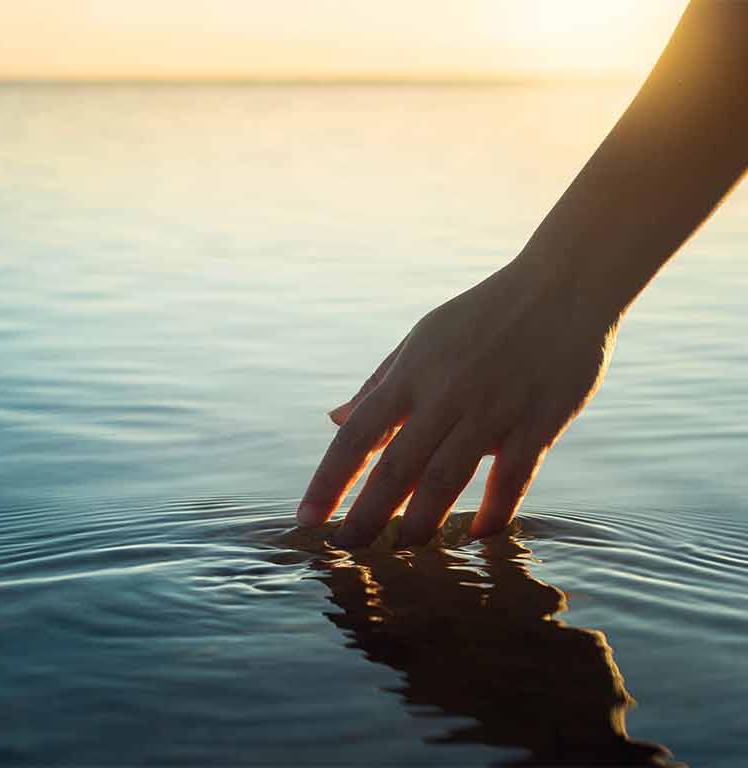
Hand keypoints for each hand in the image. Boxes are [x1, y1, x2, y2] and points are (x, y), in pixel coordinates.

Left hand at [296, 257, 618, 546]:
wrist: (563, 286)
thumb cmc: (482, 316)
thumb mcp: (421, 339)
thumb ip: (378, 384)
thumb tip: (334, 418)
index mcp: (411, 373)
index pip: (356, 436)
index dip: (327, 481)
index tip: (305, 519)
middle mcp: (445, 394)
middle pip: (396, 467)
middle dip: (366, 516)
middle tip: (345, 553)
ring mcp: (493, 408)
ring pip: (447, 478)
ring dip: (420, 522)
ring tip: (402, 554)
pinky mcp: (540, 421)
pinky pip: (514, 476)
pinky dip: (495, 510)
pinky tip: (476, 537)